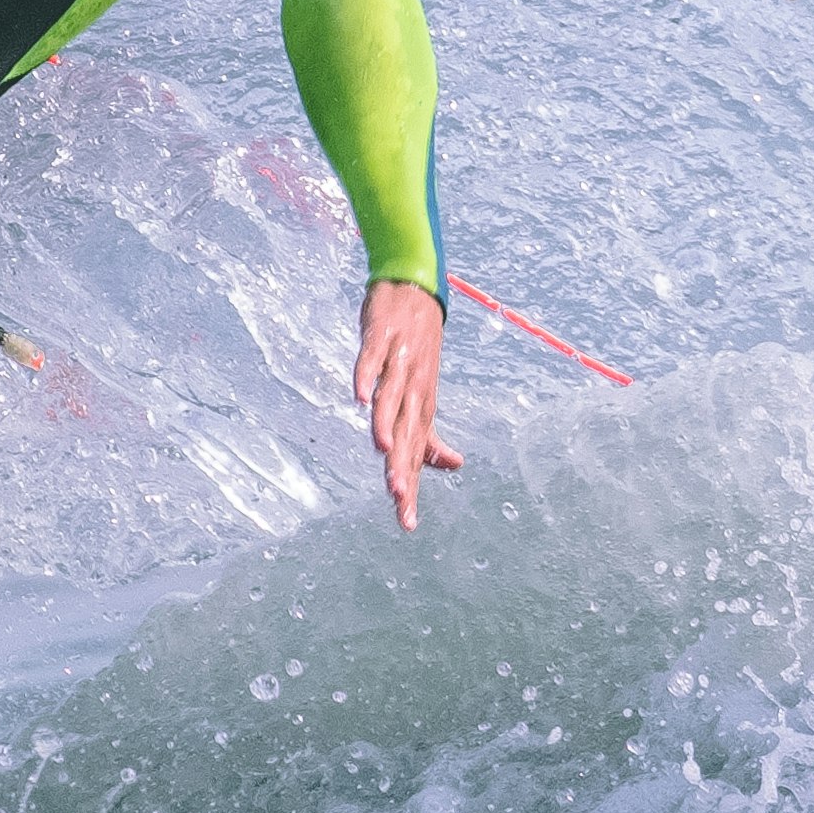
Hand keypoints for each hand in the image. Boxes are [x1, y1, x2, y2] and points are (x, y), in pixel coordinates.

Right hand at [355, 279, 461, 530]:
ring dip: (386, 424)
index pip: (417, 455)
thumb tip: (454, 466)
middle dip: (402, 465)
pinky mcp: (380, 339)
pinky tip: (359, 396)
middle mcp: (414, 389)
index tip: (407, 522)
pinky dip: (366, 377)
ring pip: (391, 400)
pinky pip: (371, 360)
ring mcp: (397, 363)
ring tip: (382, 451)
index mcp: (423, 406)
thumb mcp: (425, 393)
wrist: (414, 290)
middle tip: (398, 496)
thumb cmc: (417, 347)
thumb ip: (431, 434)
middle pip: (407, 434)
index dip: (413, 488)